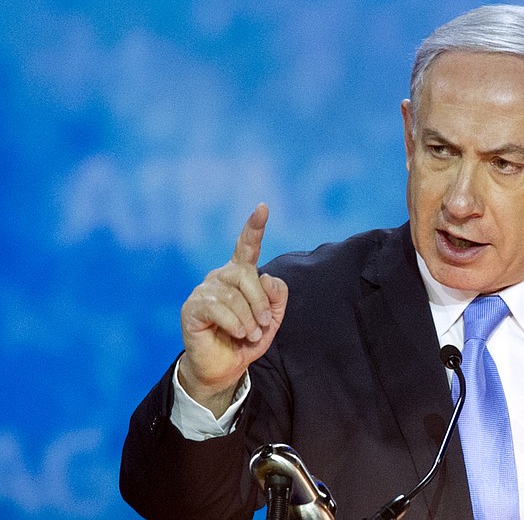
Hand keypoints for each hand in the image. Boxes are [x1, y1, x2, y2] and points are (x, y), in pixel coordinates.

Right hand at [178, 203, 287, 415]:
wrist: (224, 368)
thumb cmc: (246, 341)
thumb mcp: (271, 321)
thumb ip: (277, 298)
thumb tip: (268, 278)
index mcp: (240, 275)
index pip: (246, 247)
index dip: (254, 227)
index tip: (263, 207)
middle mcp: (220, 276)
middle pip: (247, 274)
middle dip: (261, 302)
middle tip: (263, 325)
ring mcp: (204, 290)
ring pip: (234, 294)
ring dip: (249, 319)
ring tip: (249, 334)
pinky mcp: (192, 307)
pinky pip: (219, 307)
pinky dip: (235, 323)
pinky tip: (237, 334)